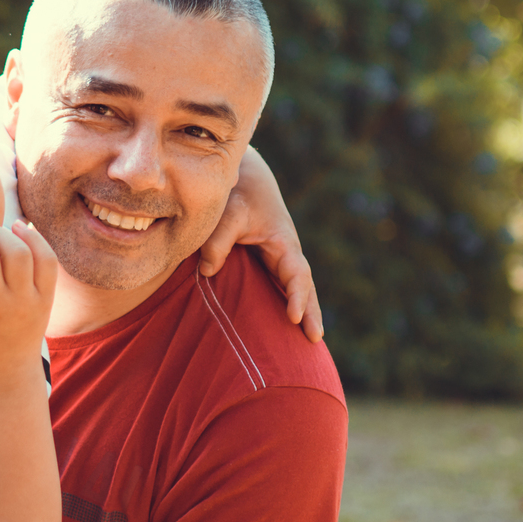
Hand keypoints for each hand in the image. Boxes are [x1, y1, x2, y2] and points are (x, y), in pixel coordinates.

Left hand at [199, 147, 322, 342]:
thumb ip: (218, 240)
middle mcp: (287, 254)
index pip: (296, 273)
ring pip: (296, 290)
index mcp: (284, 242)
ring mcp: (279, 260)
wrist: (244, 179)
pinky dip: (287, 304)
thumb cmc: (239, 194)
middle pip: (304, 287)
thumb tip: (208, 271)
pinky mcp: (267, 264)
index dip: (296, 295)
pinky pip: (280, 288)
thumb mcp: (229, 214)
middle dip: (310, 312)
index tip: (294, 316)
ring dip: (304, 312)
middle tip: (314, 339)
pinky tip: (284, 327)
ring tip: (309, 342)